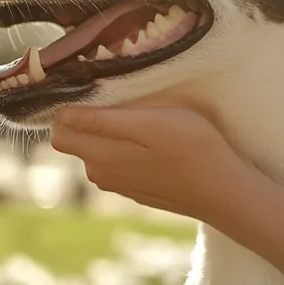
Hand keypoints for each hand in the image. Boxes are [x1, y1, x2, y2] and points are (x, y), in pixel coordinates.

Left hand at [50, 105, 243, 221]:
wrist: (224, 191)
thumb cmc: (194, 148)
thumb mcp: (151, 123)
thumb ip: (103, 121)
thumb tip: (62, 116)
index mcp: (99, 156)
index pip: (59, 132)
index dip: (70, 109)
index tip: (97, 93)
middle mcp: (102, 175)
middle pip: (77, 141)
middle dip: (91, 119)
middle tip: (128, 102)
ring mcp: (120, 186)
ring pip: (98, 151)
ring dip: (111, 134)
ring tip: (145, 120)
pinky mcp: (138, 190)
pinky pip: (119, 163)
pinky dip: (127, 149)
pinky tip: (156, 144)